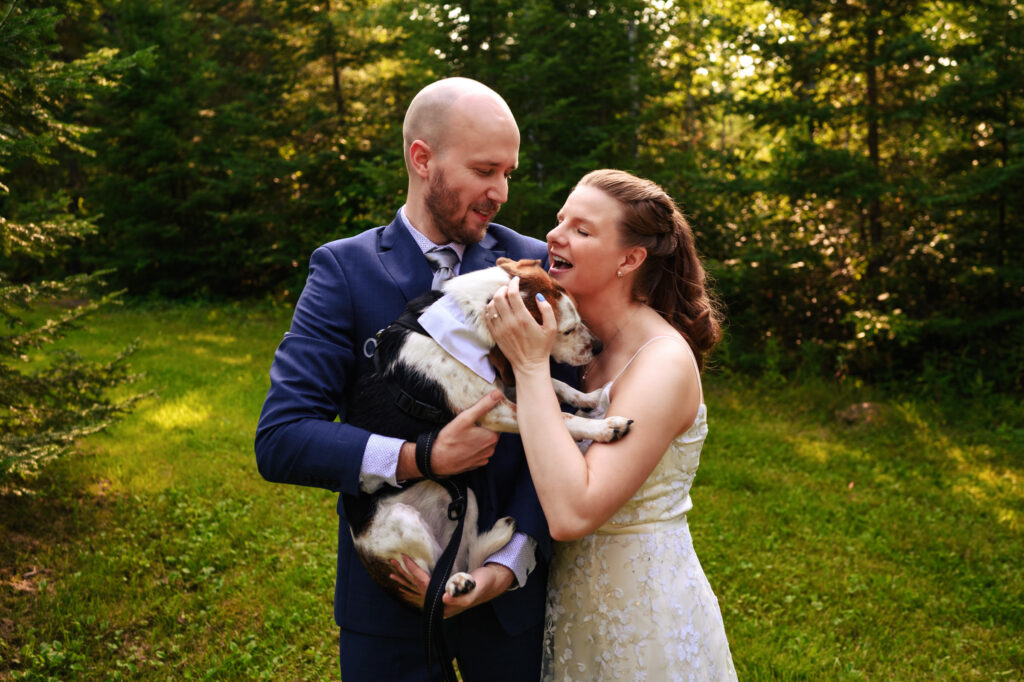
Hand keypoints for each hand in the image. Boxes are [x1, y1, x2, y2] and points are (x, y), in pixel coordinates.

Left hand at [389, 555, 514, 617]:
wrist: (494, 582)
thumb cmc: (486, 582)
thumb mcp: (476, 586)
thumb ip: (463, 594)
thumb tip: (444, 597)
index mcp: (447, 602)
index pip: (425, 586)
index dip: (414, 572)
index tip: (405, 558)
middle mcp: (441, 604)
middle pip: (418, 588)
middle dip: (405, 574)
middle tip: (392, 560)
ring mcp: (441, 600)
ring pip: (418, 589)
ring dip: (405, 579)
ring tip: (392, 571)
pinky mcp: (442, 594)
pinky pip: (423, 588)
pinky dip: (413, 583)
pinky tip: (405, 581)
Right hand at [429, 391, 500, 476]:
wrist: (437, 460)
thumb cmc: (450, 440)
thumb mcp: (465, 418)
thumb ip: (483, 405)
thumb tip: (498, 394)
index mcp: (492, 438)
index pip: (498, 423)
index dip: (490, 417)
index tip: (481, 414)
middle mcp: (491, 450)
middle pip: (492, 433)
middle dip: (484, 427)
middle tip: (471, 422)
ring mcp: (483, 458)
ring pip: (486, 443)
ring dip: (480, 438)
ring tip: (467, 433)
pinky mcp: (476, 464)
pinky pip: (479, 453)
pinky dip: (475, 448)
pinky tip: (464, 444)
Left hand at [485, 276, 556, 373]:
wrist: (529, 365)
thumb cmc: (542, 347)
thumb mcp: (551, 328)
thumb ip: (547, 310)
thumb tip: (538, 296)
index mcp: (523, 319)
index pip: (513, 294)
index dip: (513, 283)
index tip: (516, 280)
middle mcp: (509, 322)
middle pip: (498, 297)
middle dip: (502, 289)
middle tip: (508, 288)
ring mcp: (500, 329)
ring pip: (490, 306)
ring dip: (495, 298)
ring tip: (503, 298)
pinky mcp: (495, 335)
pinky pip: (487, 317)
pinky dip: (490, 309)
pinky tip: (498, 309)